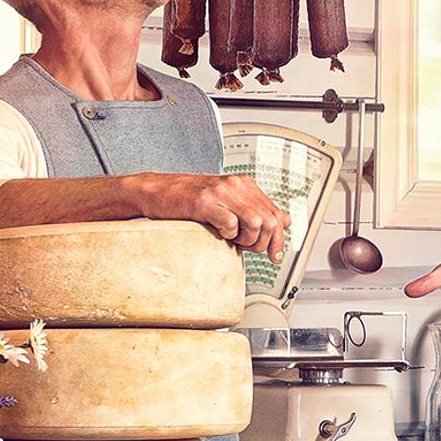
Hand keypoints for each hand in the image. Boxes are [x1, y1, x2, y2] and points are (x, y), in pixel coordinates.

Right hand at [132, 174, 290, 260]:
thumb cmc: (189, 200)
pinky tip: (218, 233)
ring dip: (246, 239)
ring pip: (255, 223)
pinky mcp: (204, 202)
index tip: (274, 254)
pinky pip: (230, 223)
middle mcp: (235, 185)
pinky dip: (228, 234)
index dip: (279, 239)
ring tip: (232, 239)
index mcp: (244, 185)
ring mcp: (220, 192)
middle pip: (270, 221)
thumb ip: (253, 210)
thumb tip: (283, 223)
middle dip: (262, 242)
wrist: (156, 192)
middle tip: (247, 247)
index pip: (276, 214)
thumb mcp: (227, 202)